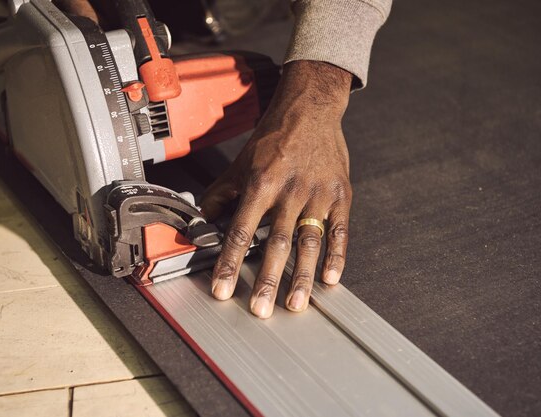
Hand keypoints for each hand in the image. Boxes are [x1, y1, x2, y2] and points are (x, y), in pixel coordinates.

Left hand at [201, 60, 352, 317]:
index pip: (241, 231)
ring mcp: (318, 194)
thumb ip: (221, 194)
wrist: (310, 109)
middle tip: (260, 310)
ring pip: (309, 241)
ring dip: (301, 276)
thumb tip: (200, 222)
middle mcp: (290, 190)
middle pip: (277, 243)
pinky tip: (330, 279)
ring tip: (294, 304)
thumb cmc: (274, 138)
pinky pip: (339, 230)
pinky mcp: (340, 195)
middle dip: (267, 279)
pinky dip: (336, 255)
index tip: (222, 290)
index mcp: (262, 182)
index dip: (230, 263)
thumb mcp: (241, 163)